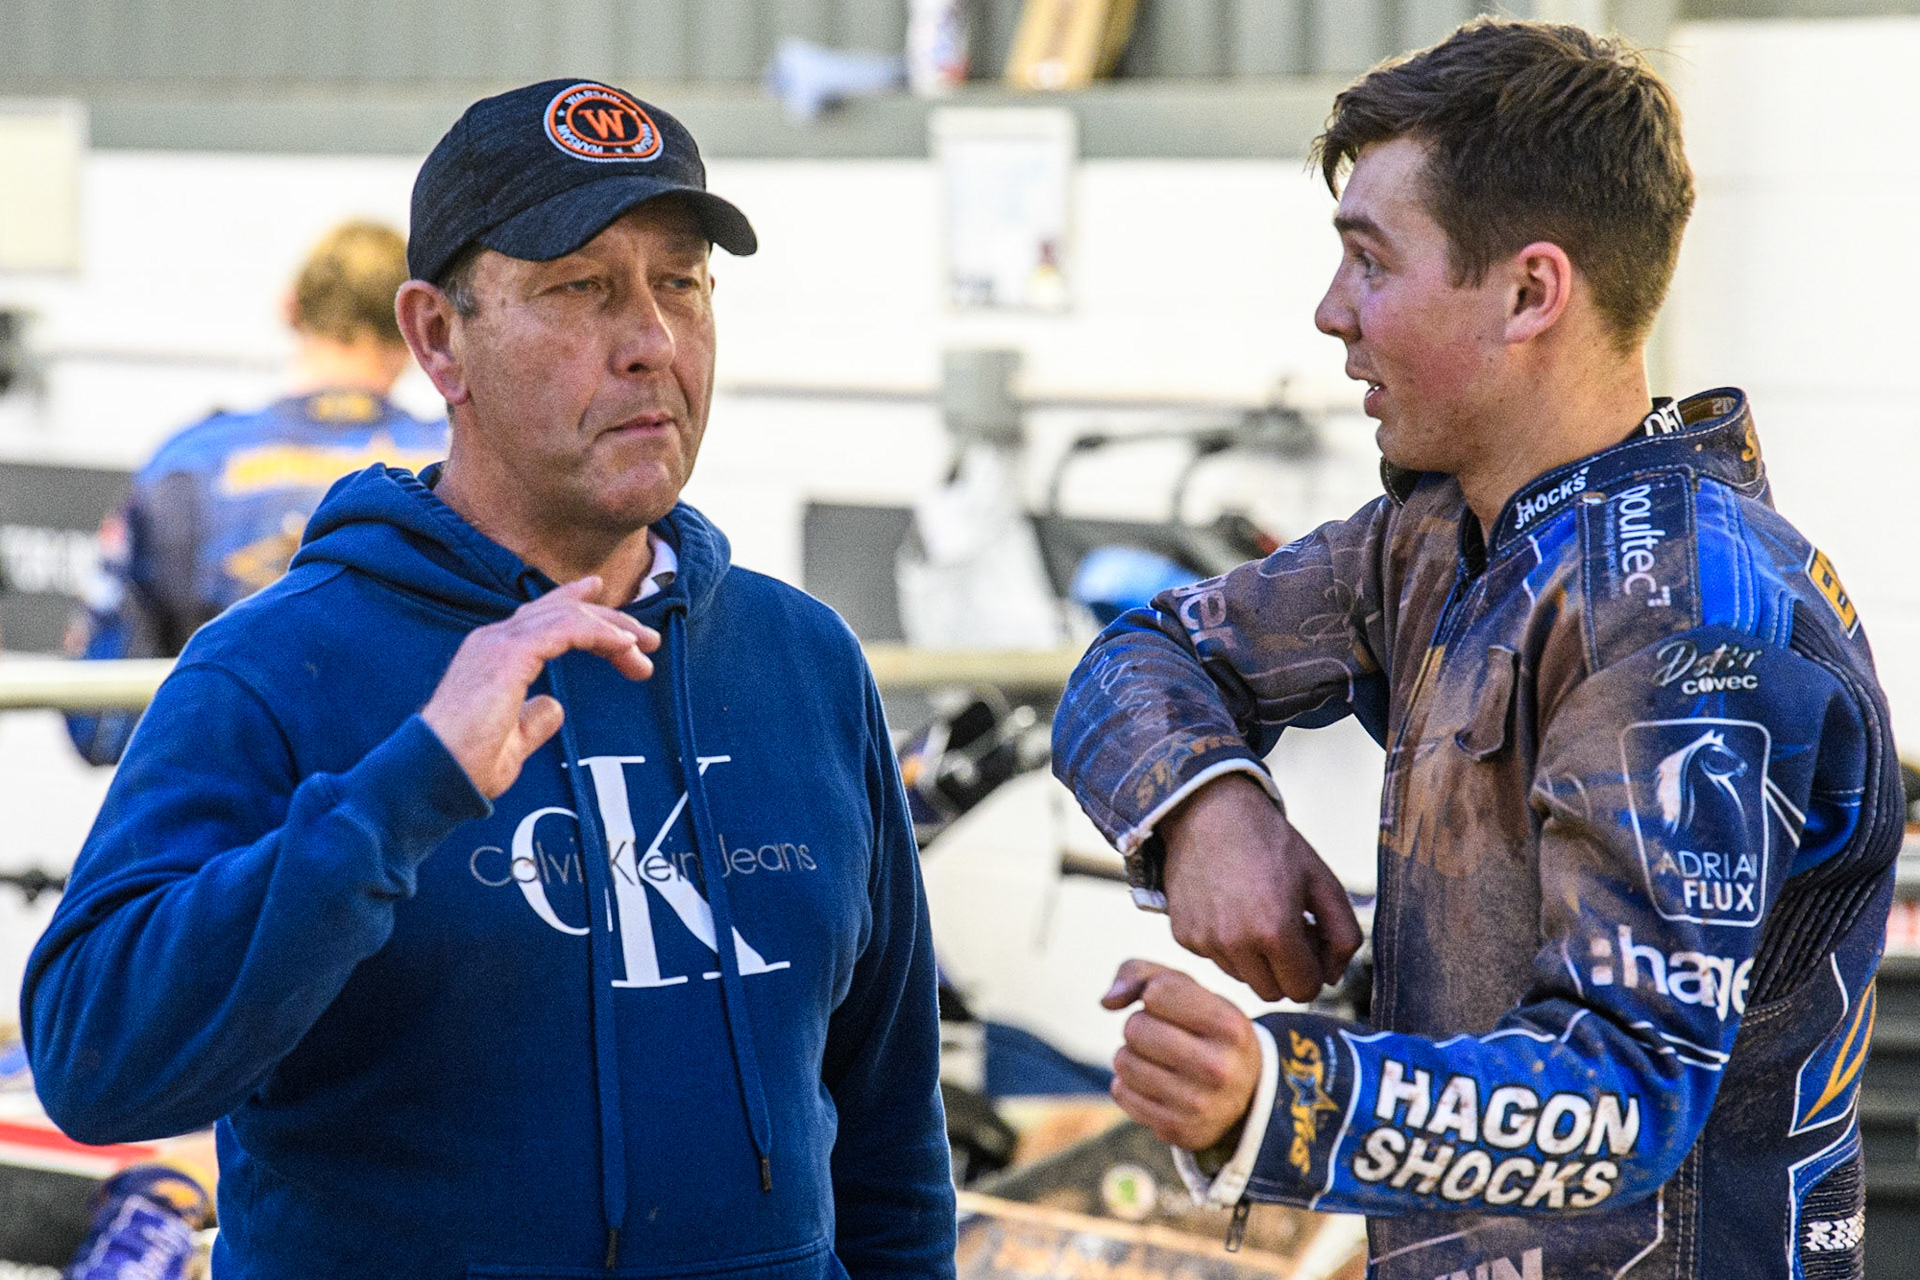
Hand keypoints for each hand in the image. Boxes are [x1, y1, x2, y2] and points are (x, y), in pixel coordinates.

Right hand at [421, 577, 659, 798]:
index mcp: (492, 655)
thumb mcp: (511, 742)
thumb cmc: (464, 766)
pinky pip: (565, 630)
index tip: (620, 623)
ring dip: (612, 628)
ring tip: (645, 645)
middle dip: (609, 621)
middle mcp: (493, 640)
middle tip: (647, 640)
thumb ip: (533, 721)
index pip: (543, 619)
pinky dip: (599, 633)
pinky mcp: (508, 655)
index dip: (582, 611)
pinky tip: (624, 645)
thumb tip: (554, 706)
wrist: (435, 775)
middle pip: (562, 612)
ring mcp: (498, 643)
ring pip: (568, 616)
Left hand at [1101, 959, 1261, 1150]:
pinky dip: (1128, 1084)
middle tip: (1159, 1035)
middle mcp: (1219, 1067)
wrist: (1244, 1093)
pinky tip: (1152, 1084)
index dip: (1152, 994)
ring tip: (1155, 1059)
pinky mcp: (1177, 1130)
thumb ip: (1141, 974)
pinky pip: (1121, 1093)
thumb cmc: (1204, 1029)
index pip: (1157, 992)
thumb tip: (1107, 1001)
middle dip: (1138, 1026)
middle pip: (1135, 1028)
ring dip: (1130, 1055)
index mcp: (1229, 1024)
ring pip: (1123, 1062)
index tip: (1168, 1006)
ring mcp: (1199, 1104)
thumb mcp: (1189, 990)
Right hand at [1159, 773, 1361, 1002]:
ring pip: (1242, 978)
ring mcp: (1204, 942)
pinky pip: (1215, 959)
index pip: (1304, 990)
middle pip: (1272, 992)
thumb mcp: (1322, 880)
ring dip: (1254, 959)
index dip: (1313, 968)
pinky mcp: (1183, 936)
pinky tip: (1228, 908)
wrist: (1210, 812)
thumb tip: (1331, 977)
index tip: (1308, 939)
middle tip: (1285, 931)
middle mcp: (1235, 944)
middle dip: (1285, 970)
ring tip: (1255, 915)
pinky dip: (1226, 944)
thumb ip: (1343, 935)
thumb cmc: (1270, 843)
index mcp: (1274, 932)